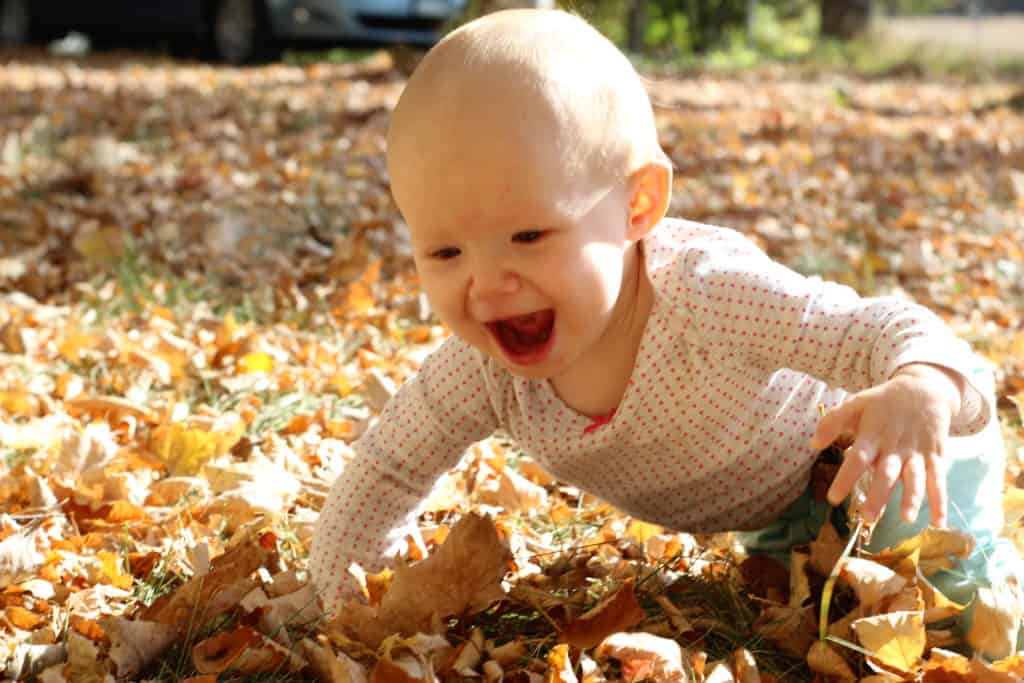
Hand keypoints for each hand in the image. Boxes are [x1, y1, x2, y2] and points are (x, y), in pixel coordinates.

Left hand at [808, 363, 963, 526]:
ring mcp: (917, 453)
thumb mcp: (856, 403)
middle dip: (878, 496)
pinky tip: (939, 522)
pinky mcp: (936, 457)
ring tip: (906, 519)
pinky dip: (939, 501)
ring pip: (915, 478)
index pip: (857, 459)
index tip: (833, 499)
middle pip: (886, 473)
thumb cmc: (884, 401)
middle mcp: (896, 446)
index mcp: (873, 434)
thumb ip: (832, 422)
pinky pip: (938, 481)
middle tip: (867, 516)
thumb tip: (812, 444)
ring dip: (911, 498)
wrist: (926, 388)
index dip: (846, 479)